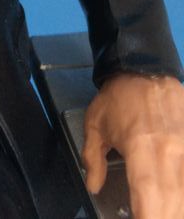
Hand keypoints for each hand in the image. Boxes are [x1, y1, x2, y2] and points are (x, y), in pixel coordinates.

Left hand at [83, 72, 183, 218]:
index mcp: (142, 149)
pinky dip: (183, 192)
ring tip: (162, 211)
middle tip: (146, 217)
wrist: (145, 66)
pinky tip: (176, 199)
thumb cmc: (118, 96)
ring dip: (175, 208)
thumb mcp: (95, 124)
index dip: (145, 217)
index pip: (148, 196)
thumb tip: (93, 186)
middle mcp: (170, 154)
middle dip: (162, 216)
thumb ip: (93, 158)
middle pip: (173, 203)